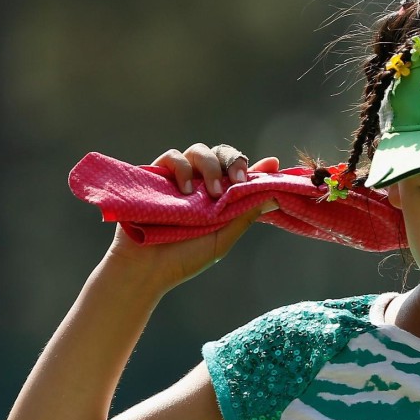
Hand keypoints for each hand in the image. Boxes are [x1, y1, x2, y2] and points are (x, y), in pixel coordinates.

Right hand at [102, 143, 281, 291]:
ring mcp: (178, 178)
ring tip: (212, 194)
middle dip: (234, 162)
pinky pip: (172, 157)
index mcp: (218, 198)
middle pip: (222, 155)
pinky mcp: (156, 175)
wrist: (146, 269)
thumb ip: (244, 216)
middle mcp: (200, 184)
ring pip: (199, 150)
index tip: (273, 164)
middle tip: (239, 180)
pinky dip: (183, 168)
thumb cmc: (184, 258)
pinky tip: (186, 191)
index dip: (256, 168)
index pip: (239, 175)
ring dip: (211, 166)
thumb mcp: (222, 239)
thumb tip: (274, 198)